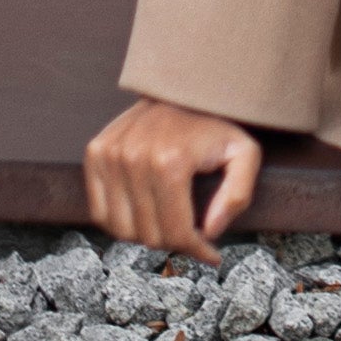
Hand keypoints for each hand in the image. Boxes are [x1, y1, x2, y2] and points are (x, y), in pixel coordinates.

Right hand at [81, 100, 262, 260]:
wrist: (182, 85)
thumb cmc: (216, 124)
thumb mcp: (244, 153)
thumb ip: (237, 194)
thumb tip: (209, 231)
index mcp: (170, 162)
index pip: (176, 232)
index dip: (197, 251)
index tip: (212, 254)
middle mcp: (133, 158)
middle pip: (148, 234)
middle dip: (175, 244)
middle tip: (192, 236)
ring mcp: (110, 155)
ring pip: (122, 229)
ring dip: (147, 236)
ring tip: (168, 226)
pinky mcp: (96, 152)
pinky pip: (99, 211)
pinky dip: (119, 224)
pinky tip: (142, 218)